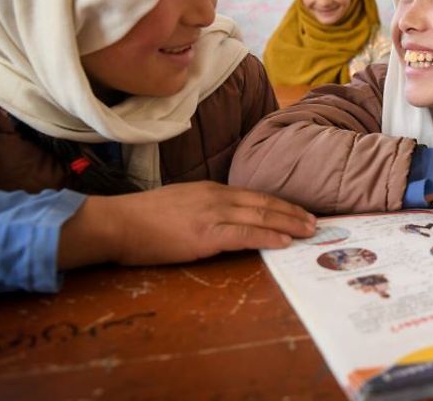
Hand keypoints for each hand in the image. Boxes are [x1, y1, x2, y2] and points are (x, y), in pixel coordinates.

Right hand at [59, 181, 315, 268]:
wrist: (117, 222)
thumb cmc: (142, 219)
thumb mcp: (180, 203)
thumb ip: (204, 208)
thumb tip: (224, 219)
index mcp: (210, 190)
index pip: (254, 195)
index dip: (280, 203)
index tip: (298, 211)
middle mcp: (216, 197)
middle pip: (264, 202)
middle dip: (293, 212)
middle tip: (315, 221)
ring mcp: (211, 214)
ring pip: (260, 216)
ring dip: (289, 223)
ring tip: (309, 230)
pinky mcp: (205, 234)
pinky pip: (244, 234)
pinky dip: (268, 236)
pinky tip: (285, 241)